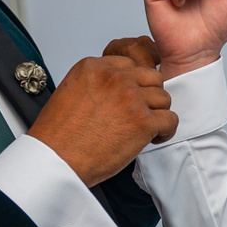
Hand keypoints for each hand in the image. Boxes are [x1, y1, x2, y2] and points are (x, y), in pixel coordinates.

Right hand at [27, 49, 175, 186]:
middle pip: (151, 77)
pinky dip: (166, 131)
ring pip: (163, 98)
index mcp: (93, 67)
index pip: (129, 65)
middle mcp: (114, 78)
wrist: (56, 160)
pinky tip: (153, 138)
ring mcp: (130, 98)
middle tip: (140, 114)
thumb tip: (116, 89)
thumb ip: (96, 84)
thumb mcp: (70, 92)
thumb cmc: (59, 136)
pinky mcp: (143, 121)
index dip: (133, 85)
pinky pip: (170, 119)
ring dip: (157, 114)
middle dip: (148, 96)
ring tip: (145, 129)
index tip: (129, 100)